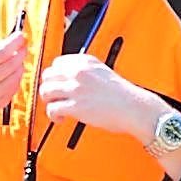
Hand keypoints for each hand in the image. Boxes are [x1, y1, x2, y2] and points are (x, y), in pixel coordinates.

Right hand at [0, 32, 23, 135]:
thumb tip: (5, 41)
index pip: (1, 52)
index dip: (15, 42)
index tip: (20, 37)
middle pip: (11, 64)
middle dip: (20, 53)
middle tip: (22, 47)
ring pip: (15, 77)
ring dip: (19, 66)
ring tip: (15, 61)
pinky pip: (13, 90)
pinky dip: (15, 80)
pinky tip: (10, 75)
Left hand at [36, 54, 160, 138]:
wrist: (134, 107)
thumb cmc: (122, 94)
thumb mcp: (102, 72)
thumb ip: (85, 71)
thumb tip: (67, 78)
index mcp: (85, 61)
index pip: (56, 63)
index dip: (55, 76)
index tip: (58, 84)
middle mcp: (79, 72)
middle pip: (47, 75)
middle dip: (49, 87)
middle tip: (55, 97)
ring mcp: (76, 89)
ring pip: (46, 91)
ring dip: (48, 101)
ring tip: (57, 107)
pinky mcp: (75, 106)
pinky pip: (52, 109)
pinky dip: (53, 116)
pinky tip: (61, 118)